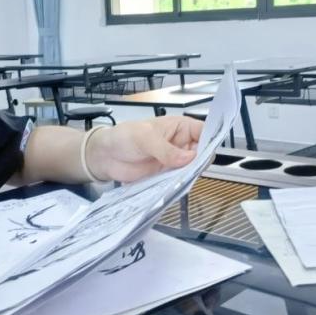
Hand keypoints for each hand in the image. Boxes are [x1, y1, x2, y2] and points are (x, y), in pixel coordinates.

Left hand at [85, 116, 203, 182]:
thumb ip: (166, 149)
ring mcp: (174, 161)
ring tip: (184, 179)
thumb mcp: (145, 138)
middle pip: (201, 153)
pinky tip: (178, 187)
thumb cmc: (123, 137)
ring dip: (190, 174)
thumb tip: (188, 158)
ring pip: (192, 169)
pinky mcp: (167, 176)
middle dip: (201, 161)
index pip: (203, 131)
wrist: (105, 156)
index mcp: (179, 127)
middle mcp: (181, 144)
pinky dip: (180, 184)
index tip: (209, 153)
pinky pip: (179, 180)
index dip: (210, 140)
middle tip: (194, 169)